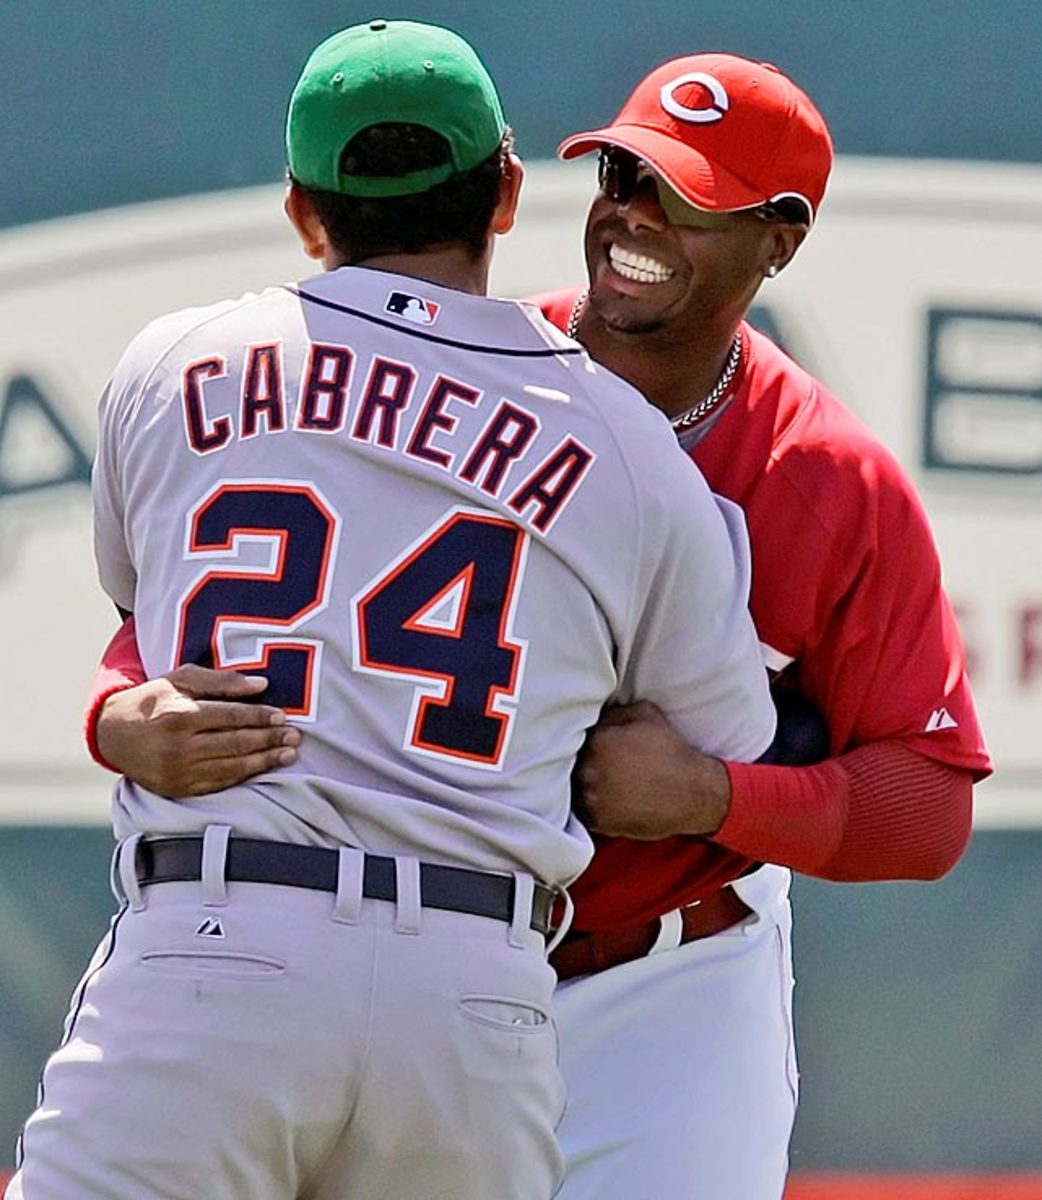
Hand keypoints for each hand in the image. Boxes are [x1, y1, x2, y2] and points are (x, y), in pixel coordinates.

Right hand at [95, 666, 300, 797]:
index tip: (281, 716)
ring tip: (288, 754)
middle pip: (234, 744)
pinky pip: (219, 784)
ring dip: (264, 761)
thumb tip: (260, 684)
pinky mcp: (179, 789)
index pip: (229, 717)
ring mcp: (179, 772)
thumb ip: (220, 681)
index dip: (259, 717)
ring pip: (231, 767)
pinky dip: (244, 776)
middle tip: (295, 736)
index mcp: (179, 716)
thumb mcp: (180, 679)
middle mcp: (179, 747)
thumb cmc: (153, 701)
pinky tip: (262, 768)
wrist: (113, 735)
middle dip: (268, 740)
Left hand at [574, 701, 730, 839]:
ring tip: (594, 778)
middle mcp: (588, 771)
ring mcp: (591, 799)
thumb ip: (611, 711)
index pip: (569, 734)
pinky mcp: (597, 822)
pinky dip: (584, 804)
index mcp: (596, 741)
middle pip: (564, 762)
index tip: (581, 738)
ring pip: (568, 787)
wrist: (693, 793)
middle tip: (589, 759)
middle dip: (573, 759)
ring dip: (575, 783)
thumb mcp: (645, 714)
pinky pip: (578, 810)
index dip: (573, 736)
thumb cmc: (670, 749)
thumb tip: (590, 712)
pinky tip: (599, 796)